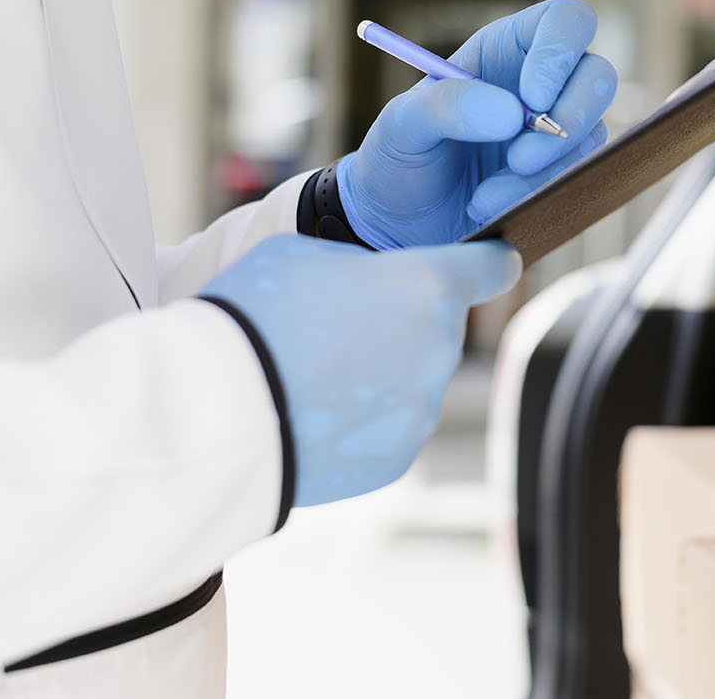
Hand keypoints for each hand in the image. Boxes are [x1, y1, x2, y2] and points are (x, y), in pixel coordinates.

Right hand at [200, 235, 520, 506]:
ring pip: (411, 382)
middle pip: (434, 329)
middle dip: (398, 324)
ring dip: (378, 375)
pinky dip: (360, 421)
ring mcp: (422, 412)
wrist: (220, 409)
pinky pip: (387, 428)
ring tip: (311, 375)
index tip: (494, 264)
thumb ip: (356, 267)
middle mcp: (440, 351)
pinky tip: (312, 413)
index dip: (489, 262)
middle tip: (334, 327)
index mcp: (426, 288)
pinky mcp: (397, 460)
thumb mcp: (304, 254)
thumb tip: (364, 287)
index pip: (488, 268)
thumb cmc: (257, 314)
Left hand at [338, 0, 616, 248]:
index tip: (532, 97)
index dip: (561, 51)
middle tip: (522, 156)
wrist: (398, 224)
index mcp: (507, 49)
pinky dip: (537, 196)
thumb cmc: (398, 159)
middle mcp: (542, 84)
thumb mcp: (401, 125)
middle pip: (598, 76)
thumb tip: (513, 113)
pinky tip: (490, 207)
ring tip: (484, 196)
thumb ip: (445, 106)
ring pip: (592, 135)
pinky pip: (576, 180)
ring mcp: (556, 132)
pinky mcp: (559, 175)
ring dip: (545, 170)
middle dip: (570, 118)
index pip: (564, 22)